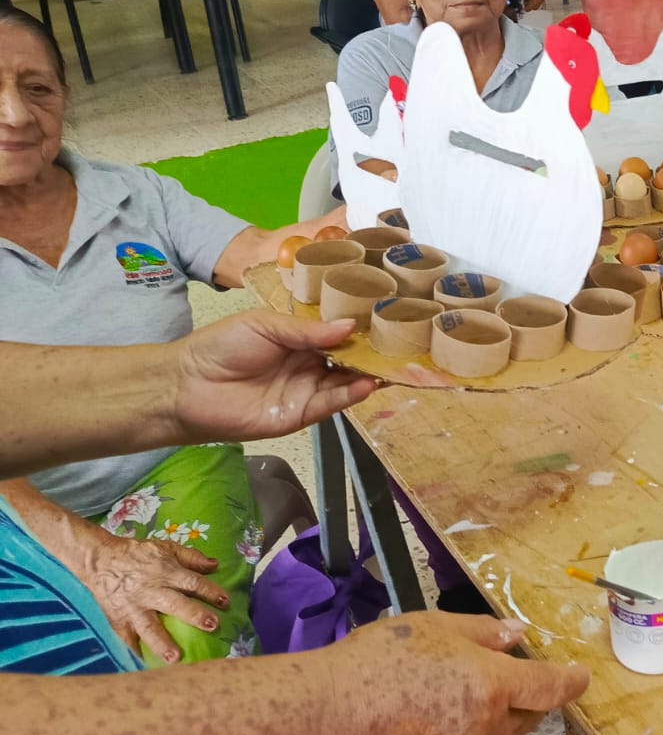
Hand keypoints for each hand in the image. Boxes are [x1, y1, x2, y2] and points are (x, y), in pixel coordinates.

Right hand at [70, 530, 227, 663]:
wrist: (101, 561)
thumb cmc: (138, 554)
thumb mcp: (166, 548)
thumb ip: (191, 557)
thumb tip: (215, 565)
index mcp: (166, 573)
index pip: (193, 583)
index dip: (210, 591)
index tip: (226, 602)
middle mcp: (151, 591)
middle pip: (175, 604)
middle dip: (194, 615)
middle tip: (212, 625)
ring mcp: (134, 608)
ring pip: (150, 627)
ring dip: (163, 643)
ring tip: (176, 659)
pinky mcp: (118, 620)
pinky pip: (126, 639)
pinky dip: (135, 653)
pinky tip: (144, 667)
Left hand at [168, 310, 378, 445]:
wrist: (185, 386)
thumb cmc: (221, 346)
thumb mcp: (266, 325)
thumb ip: (307, 329)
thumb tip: (350, 326)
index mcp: (302, 338)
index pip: (340, 332)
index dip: (363, 328)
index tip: (391, 319)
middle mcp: (310, 363)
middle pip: (350, 358)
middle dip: (375, 353)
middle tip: (405, 345)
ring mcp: (307, 390)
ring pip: (347, 382)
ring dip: (370, 375)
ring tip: (394, 365)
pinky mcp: (301, 415)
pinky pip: (331, 404)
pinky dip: (350, 395)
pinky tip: (367, 384)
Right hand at [335, 613, 589, 734]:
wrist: (325, 723)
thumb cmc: (376, 664)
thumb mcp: (434, 628)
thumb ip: (482, 633)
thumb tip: (516, 634)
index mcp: (492, 686)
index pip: (549, 687)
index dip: (569, 681)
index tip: (580, 677)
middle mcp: (484, 730)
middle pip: (525, 719)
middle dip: (527, 701)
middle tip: (510, 682)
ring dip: (492, 725)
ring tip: (459, 702)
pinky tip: (427, 730)